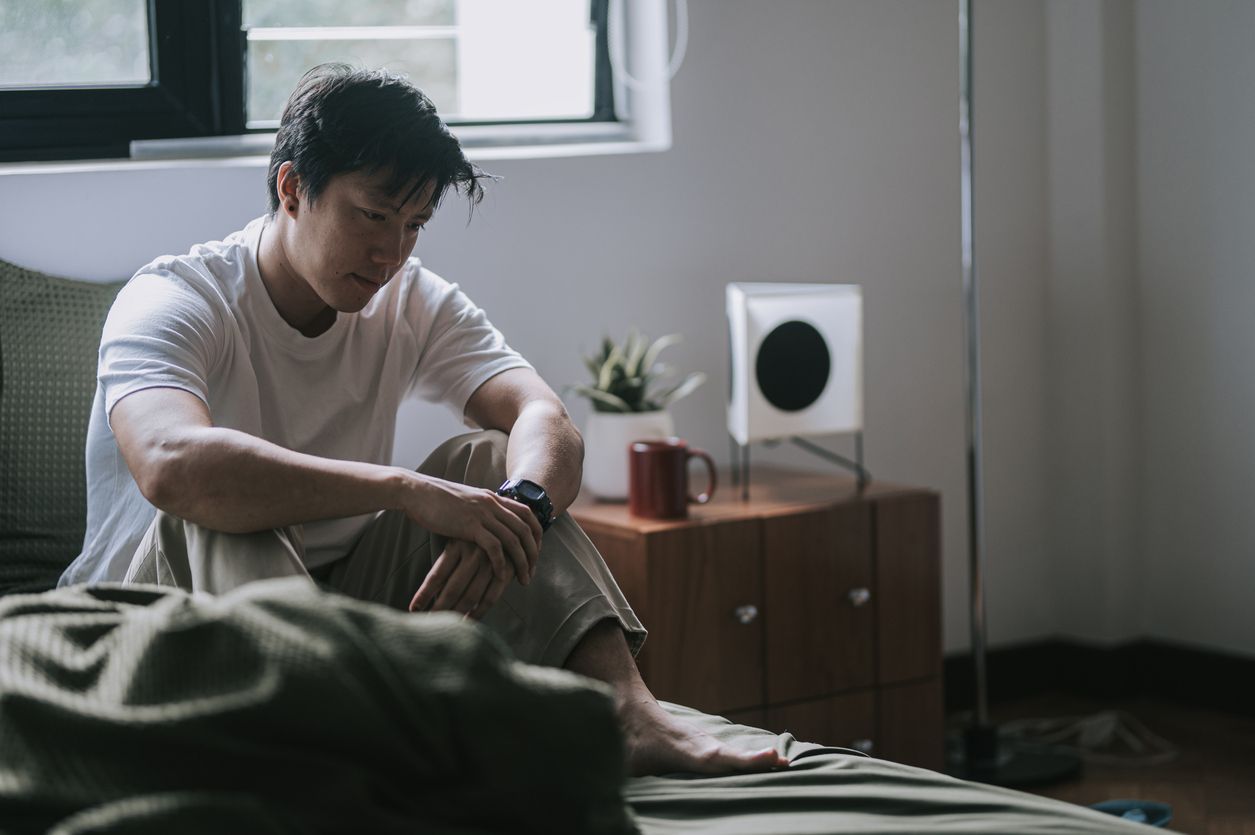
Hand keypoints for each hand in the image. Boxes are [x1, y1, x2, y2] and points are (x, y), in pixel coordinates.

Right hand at [400, 473, 542, 587]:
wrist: (416, 491)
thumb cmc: (436, 499)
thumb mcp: (466, 500)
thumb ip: (481, 508)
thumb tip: (488, 520)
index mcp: (493, 497)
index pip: (527, 513)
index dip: (537, 532)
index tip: (537, 550)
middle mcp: (492, 504)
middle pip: (525, 530)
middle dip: (533, 553)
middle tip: (532, 572)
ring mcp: (481, 514)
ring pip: (513, 540)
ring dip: (521, 562)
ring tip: (523, 579)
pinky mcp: (469, 526)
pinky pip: (493, 547)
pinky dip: (500, 563)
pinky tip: (500, 576)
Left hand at [410, 538, 511, 619]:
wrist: (511, 523)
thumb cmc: (477, 538)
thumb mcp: (459, 542)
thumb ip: (446, 565)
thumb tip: (428, 593)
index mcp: (457, 544)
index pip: (437, 575)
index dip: (424, 594)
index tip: (414, 609)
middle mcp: (473, 553)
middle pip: (452, 588)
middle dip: (439, 609)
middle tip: (428, 624)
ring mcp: (490, 563)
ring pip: (471, 595)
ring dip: (457, 613)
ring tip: (445, 627)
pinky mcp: (505, 571)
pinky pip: (490, 598)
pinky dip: (478, 612)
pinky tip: (468, 621)